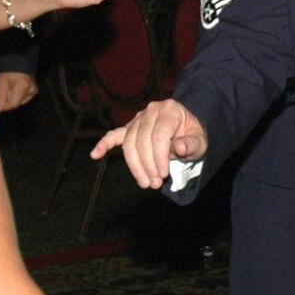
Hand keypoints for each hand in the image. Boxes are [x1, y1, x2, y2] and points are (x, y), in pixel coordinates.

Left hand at [0, 71, 38, 112]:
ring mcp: (34, 90)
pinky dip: (18, 96)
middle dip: (8, 99)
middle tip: (5, 90)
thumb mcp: (1, 82)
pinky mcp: (35, 91)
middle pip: (16, 103)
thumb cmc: (9, 70)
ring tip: (11, 87)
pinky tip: (16, 88)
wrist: (18, 62)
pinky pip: (24, 98)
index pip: (13, 104)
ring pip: (20, 102)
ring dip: (13, 98)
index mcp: (23, 86)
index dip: (4, 106)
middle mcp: (31, 89)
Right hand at [91, 98, 207, 187]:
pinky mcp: (129, 128)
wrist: (187, 130)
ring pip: (129, 144)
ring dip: (135, 166)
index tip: (163, 175)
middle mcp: (151, 111)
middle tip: (155, 183)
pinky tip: (95, 154)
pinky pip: (114, 135)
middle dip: (147, 165)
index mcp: (169, 110)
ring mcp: (138, 119)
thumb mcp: (199, 141)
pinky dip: (104, 144)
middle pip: (142, 141)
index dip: (159, 158)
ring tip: (145, 182)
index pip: (159, 136)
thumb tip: (178, 147)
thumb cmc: (192, 136)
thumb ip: (191, 144)